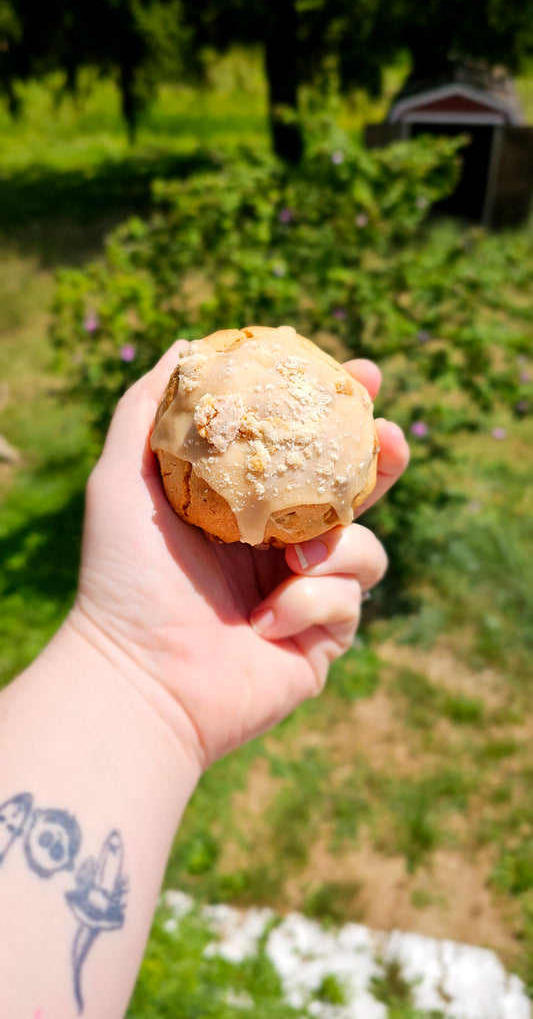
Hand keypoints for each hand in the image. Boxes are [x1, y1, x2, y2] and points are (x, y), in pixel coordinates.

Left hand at [70, 343, 407, 772]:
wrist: (141, 677)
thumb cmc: (125, 578)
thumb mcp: (122, 479)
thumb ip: (149, 410)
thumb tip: (186, 346)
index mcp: (242, 507)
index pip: (301, 449)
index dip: (335, 410)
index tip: (358, 373)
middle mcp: (279, 545)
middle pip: (354, 492)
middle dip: (382, 460)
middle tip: (390, 436)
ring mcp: (305, 592)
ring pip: (363, 546)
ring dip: (334, 546)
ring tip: (291, 558)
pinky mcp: (322, 639)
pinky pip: (348, 601)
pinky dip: (309, 603)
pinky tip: (263, 622)